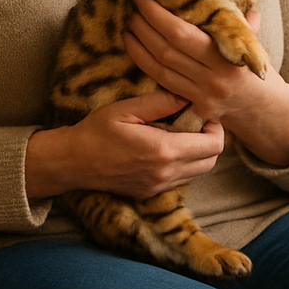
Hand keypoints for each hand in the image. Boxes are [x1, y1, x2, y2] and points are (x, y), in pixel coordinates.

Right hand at [25, 88, 223, 199]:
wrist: (72, 162)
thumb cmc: (97, 131)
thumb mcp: (128, 109)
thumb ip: (162, 102)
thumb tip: (188, 96)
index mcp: (164, 151)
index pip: (213, 144)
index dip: (215, 127)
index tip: (202, 113)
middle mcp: (166, 173)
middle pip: (211, 161)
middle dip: (210, 140)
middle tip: (195, 122)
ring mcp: (159, 186)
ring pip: (199, 172)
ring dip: (198, 153)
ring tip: (179, 134)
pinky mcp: (151, 193)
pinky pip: (181, 180)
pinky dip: (183, 164)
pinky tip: (165, 148)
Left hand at [125, 0, 288, 166]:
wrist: (267, 112)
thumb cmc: (258, 72)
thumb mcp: (255, 46)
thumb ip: (242, 26)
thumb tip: (232, 0)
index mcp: (227, 58)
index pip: (182, 34)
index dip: (158, 17)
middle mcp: (212, 80)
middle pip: (167, 51)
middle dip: (144, 27)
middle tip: (133, 9)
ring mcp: (201, 97)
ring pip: (160, 69)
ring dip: (139, 46)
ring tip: (129, 27)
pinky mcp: (194, 108)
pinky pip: (163, 85)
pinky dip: (147, 65)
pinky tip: (136, 50)